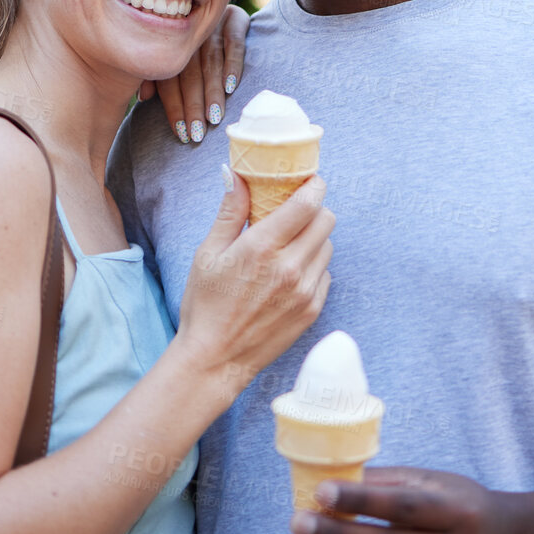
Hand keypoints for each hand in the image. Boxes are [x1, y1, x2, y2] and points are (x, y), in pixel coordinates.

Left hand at [139, 3, 247, 143]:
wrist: (213, 1)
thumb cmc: (191, 46)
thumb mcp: (170, 58)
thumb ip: (155, 77)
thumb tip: (143, 97)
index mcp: (169, 44)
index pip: (168, 78)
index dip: (173, 106)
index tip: (180, 133)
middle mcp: (188, 33)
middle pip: (189, 73)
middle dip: (193, 105)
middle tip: (197, 133)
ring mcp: (211, 24)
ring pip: (210, 62)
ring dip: (212, 91)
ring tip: (214, 118)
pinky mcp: (234, 17)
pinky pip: (234, 42)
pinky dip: (232, 65)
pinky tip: (230, 87)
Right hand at [177, 171, 333, 387]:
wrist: (216, 359)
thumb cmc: (205, 305)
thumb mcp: (208, 253)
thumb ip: (230, 212)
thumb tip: (235, 174)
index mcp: (261, 248)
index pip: (307, 204)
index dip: (313, 186)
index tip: (309, 182)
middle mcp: (289, 267)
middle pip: (326, 220)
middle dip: (313, 210)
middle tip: (295, 214)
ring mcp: (304, 291)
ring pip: (328, 246)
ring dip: (313, 239)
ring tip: (289, 247)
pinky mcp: (312, 310)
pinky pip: (325, 274)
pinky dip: (313, 267)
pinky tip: (289, 274)